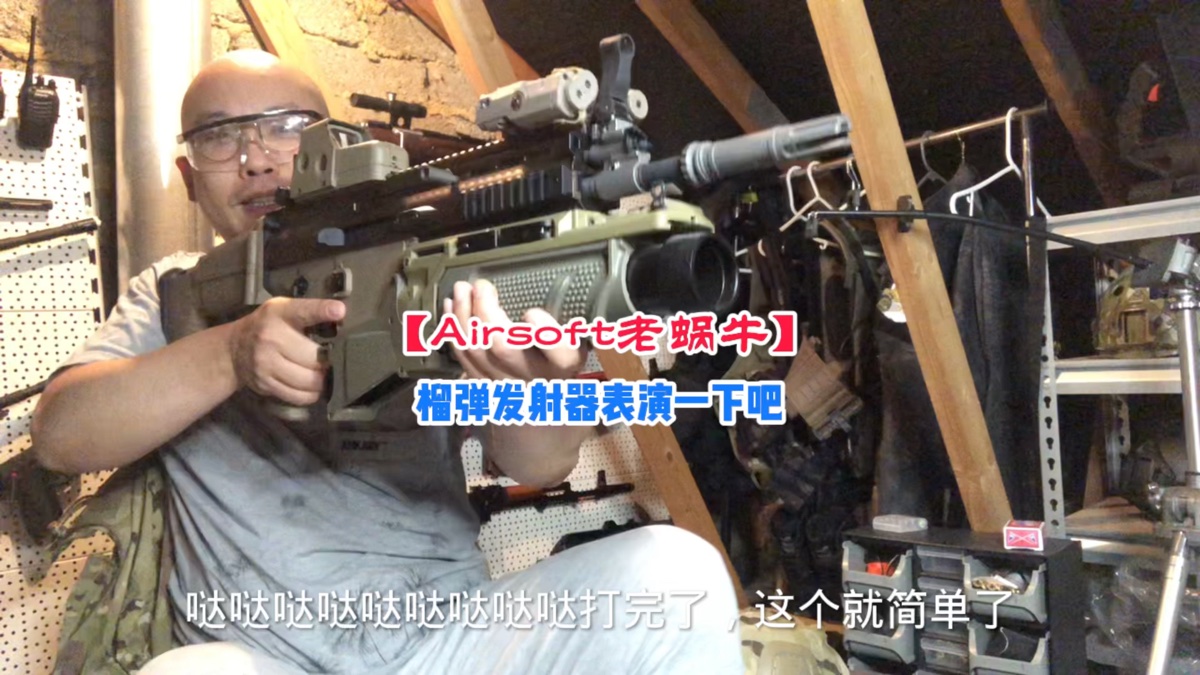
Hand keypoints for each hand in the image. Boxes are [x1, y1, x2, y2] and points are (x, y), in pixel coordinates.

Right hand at [226, 297, 345, 404]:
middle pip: (314, 357)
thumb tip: (342, 316)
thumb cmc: (267, 326)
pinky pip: (298, 396)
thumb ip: (310, 311)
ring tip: (321, 373)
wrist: (234, 349)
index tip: (339, 311)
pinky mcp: (265, 384)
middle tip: (330, 359)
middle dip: (327, 360)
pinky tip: (311, 386)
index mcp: (279, 314)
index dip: (322, 310)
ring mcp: (266, 364)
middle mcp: (271, 338)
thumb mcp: (284, 309)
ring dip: (321, 380)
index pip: (303, 311)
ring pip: (308, 380)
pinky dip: (310, 394)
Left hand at [447, 280, 585, 380]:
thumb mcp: (575, 356)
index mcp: (563, 369)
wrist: (536, 427)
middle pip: (504, 347)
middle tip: (482, 286)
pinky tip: (451, 306)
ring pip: (475, 349)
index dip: (545, 334)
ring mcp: (502, 385)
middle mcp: (532, 379)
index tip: (532, 313)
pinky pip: (461, 356)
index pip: (561, 355)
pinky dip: (453, 328)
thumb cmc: (557, 380)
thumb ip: (569, 332)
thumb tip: (561, 301)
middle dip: (486, 311)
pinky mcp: (480, 387)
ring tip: (461, 289)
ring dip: (463, 314)